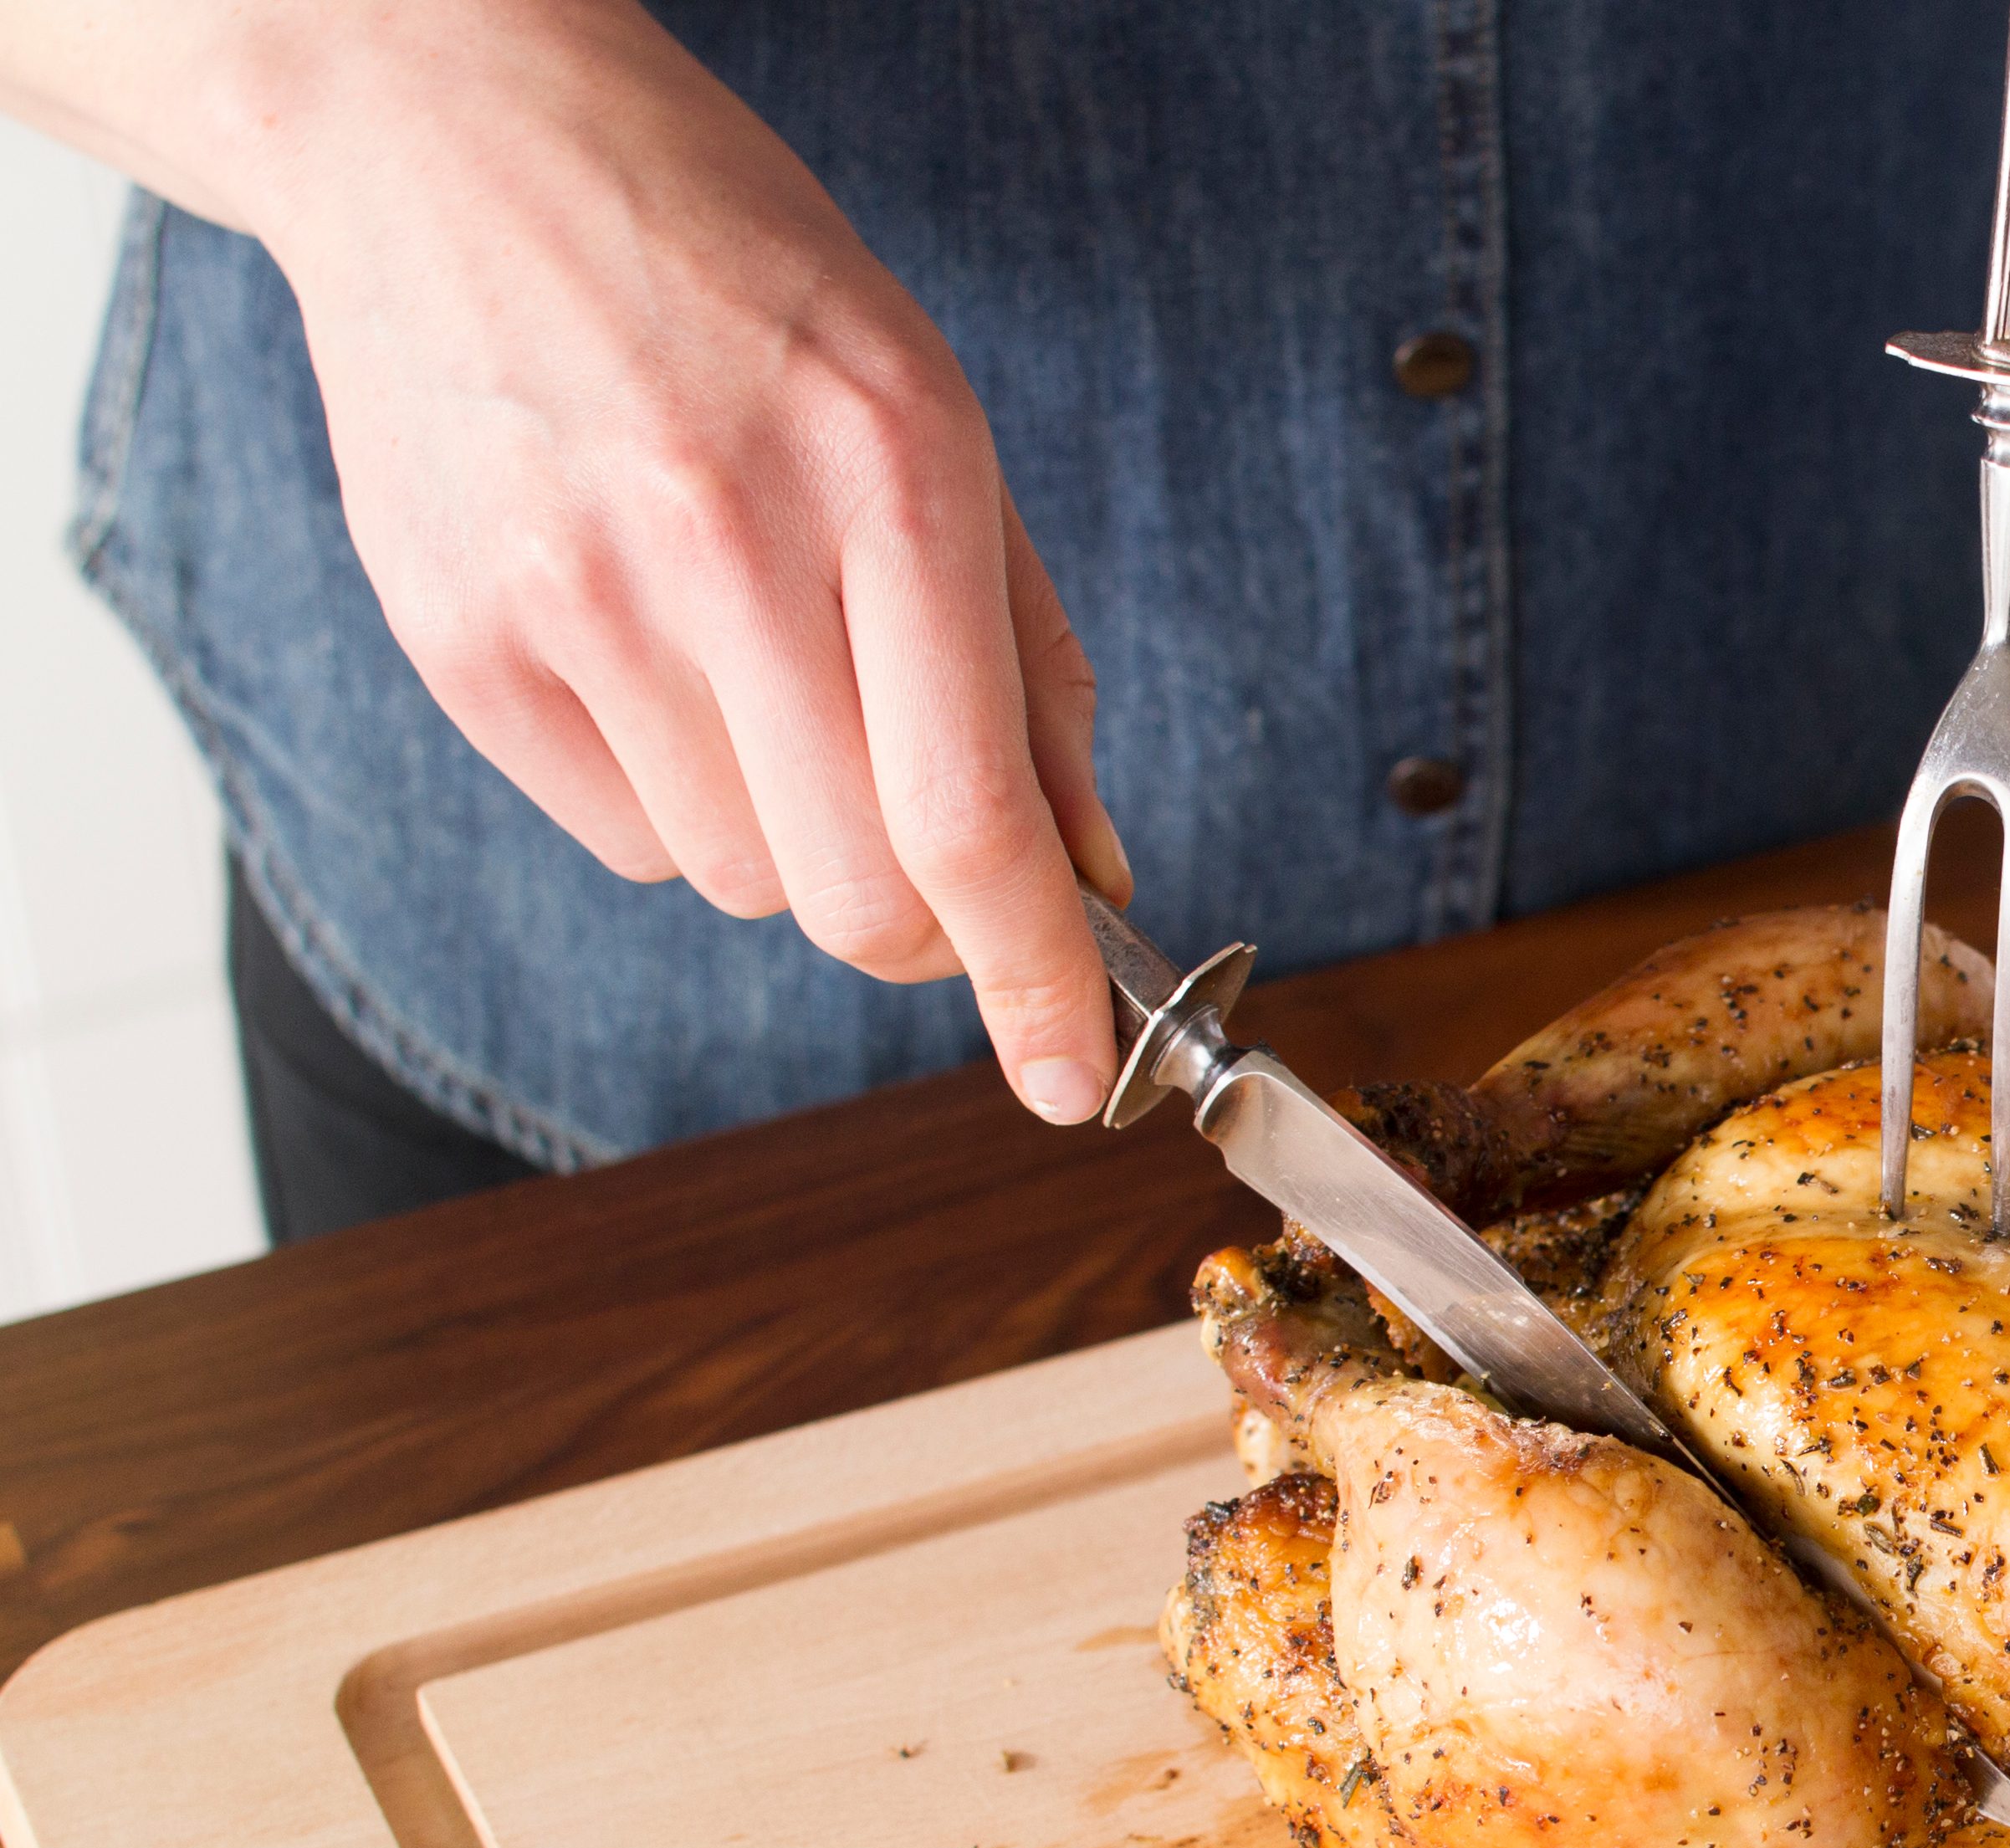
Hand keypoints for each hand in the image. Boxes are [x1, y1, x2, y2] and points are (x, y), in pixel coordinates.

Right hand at [5, 0, 1131, 1121]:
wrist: (458, 138)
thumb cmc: (739, 281)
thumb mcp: (941, 423)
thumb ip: (1032, 667)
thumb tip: (1090, 876)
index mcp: (889, 477)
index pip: (975, 820)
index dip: (1038, 984)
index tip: (1073, 1084)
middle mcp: (727, 545)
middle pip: (860, 899)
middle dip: (922, 920)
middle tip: (927, 837)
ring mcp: (576, 596)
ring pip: (747, 882)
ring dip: (793, 833)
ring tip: (760, 662)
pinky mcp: (463, 638)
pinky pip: (628, 841)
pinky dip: (675, 798)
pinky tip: (655, 649)